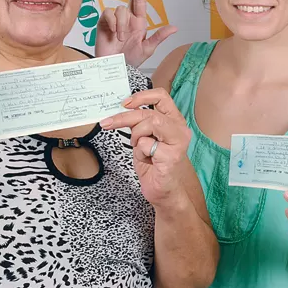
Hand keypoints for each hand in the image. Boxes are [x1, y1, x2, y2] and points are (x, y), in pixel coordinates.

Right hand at [95, 0, 176, 67]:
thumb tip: (175, 28)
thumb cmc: (130, 59)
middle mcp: (128, 18)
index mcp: (139, 22)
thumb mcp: (148, 48)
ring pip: (121, 9)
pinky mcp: (104, 23)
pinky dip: (112, 23)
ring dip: (123, 24)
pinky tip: (114, 33)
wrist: (115, 67)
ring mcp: (115, 20)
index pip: (141, 0)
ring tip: (121, 37)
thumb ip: (159, 37)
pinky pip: (108, 14)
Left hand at [99, 88, 190, 207]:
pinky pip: (146, 145)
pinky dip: (140, 153)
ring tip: (139, 149)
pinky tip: (148, 161)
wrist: (165, 191)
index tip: (125, 103)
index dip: (141, 96)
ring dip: (136, 136)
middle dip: (124, 118)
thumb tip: (122, 108)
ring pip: (150, 123)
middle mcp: (179, 128)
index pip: (161, 96)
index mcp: (174, 121)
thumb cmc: (155, 165)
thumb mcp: (145, 138)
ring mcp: (178, 142)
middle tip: (108, 123)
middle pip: (149, 112)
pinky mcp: (171, 156)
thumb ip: (140, 123)